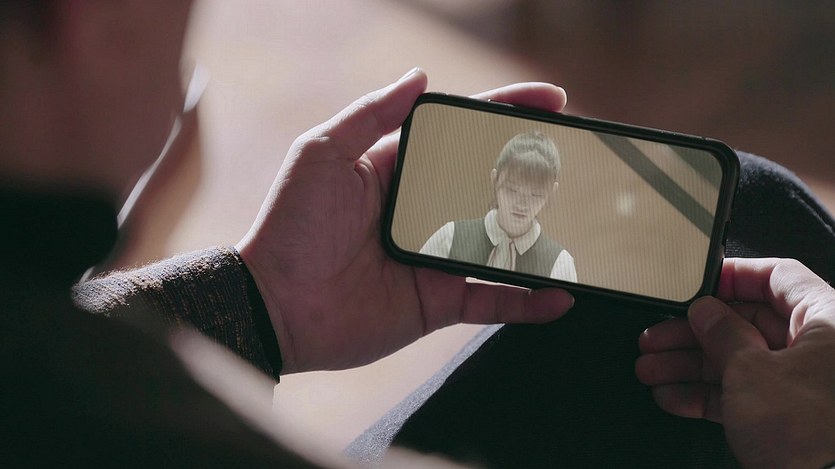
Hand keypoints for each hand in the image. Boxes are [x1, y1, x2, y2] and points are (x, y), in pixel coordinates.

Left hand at [236, 69, 573, 372]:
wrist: (273, 303)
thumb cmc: (291, 224)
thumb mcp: (323, 153)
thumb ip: (372, 115)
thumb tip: (420, 76)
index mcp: (400, 169)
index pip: (464, 134)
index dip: (506, 111)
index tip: (552, 100)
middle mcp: (424, 211)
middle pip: (493, 184)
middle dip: (537, 169)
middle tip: (579, 159)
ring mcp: (435, 258)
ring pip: (502, 242)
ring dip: (543, 232)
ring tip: (584, 220)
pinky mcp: (437, 302)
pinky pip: (491, 300)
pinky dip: (526, 300)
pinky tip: (560, 293)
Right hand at [636, 258, 834, 467]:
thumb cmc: (809, 431)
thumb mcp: (750, 370)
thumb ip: (722, 334)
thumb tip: (705, 312)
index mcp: (826, 321)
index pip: (778, 277)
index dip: (733, 277)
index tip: (697, 286)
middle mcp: (818, 349)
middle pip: (746, 323)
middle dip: (693, 333)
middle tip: (657, 335)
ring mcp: (801, 384)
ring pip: (736, 360)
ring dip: (688, 365)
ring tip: (650, 369)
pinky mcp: (787, 416)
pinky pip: (739, 394)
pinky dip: (705, 395)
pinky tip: (671, 396)